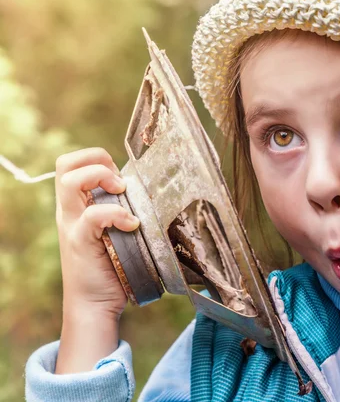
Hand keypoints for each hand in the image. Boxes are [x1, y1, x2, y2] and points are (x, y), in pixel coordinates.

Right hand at [55, 147, 139, 320]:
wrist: (95, 304)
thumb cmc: (113, 266)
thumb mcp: (116, 230)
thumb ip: (123, 210)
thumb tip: (150, 192)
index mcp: (76, 205)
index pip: (71, 164)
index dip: (95, 158)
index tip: (119, 174)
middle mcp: (69, 211)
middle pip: (66, 165)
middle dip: (95, 160)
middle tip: (119, 182)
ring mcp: (72, 225)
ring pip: (69, 181)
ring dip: (101, 178)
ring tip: (122, 193)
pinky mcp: (80, 242)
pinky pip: (92, 215)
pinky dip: (116, 214)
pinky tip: (132, 225)